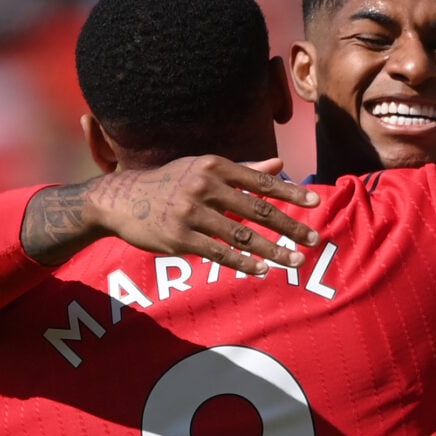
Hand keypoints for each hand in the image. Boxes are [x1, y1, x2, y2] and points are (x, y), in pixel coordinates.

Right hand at [85, 155, 320, 274]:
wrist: (120, 200)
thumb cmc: (168, 183)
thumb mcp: (200, 169)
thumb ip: (241, 169)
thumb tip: (278, 165)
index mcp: (213, 167)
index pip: (260, 181)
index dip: (290, 192)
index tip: (315, 202)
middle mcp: (204, 187)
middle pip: (258, 210)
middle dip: (290, 227)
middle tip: (315, 240)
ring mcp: (191, 213)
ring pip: (242, 236)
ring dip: (273, 251)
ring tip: (295, 261)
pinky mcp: (179, 238)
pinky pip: (219, 253)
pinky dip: (243, 263)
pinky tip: (262, 270)